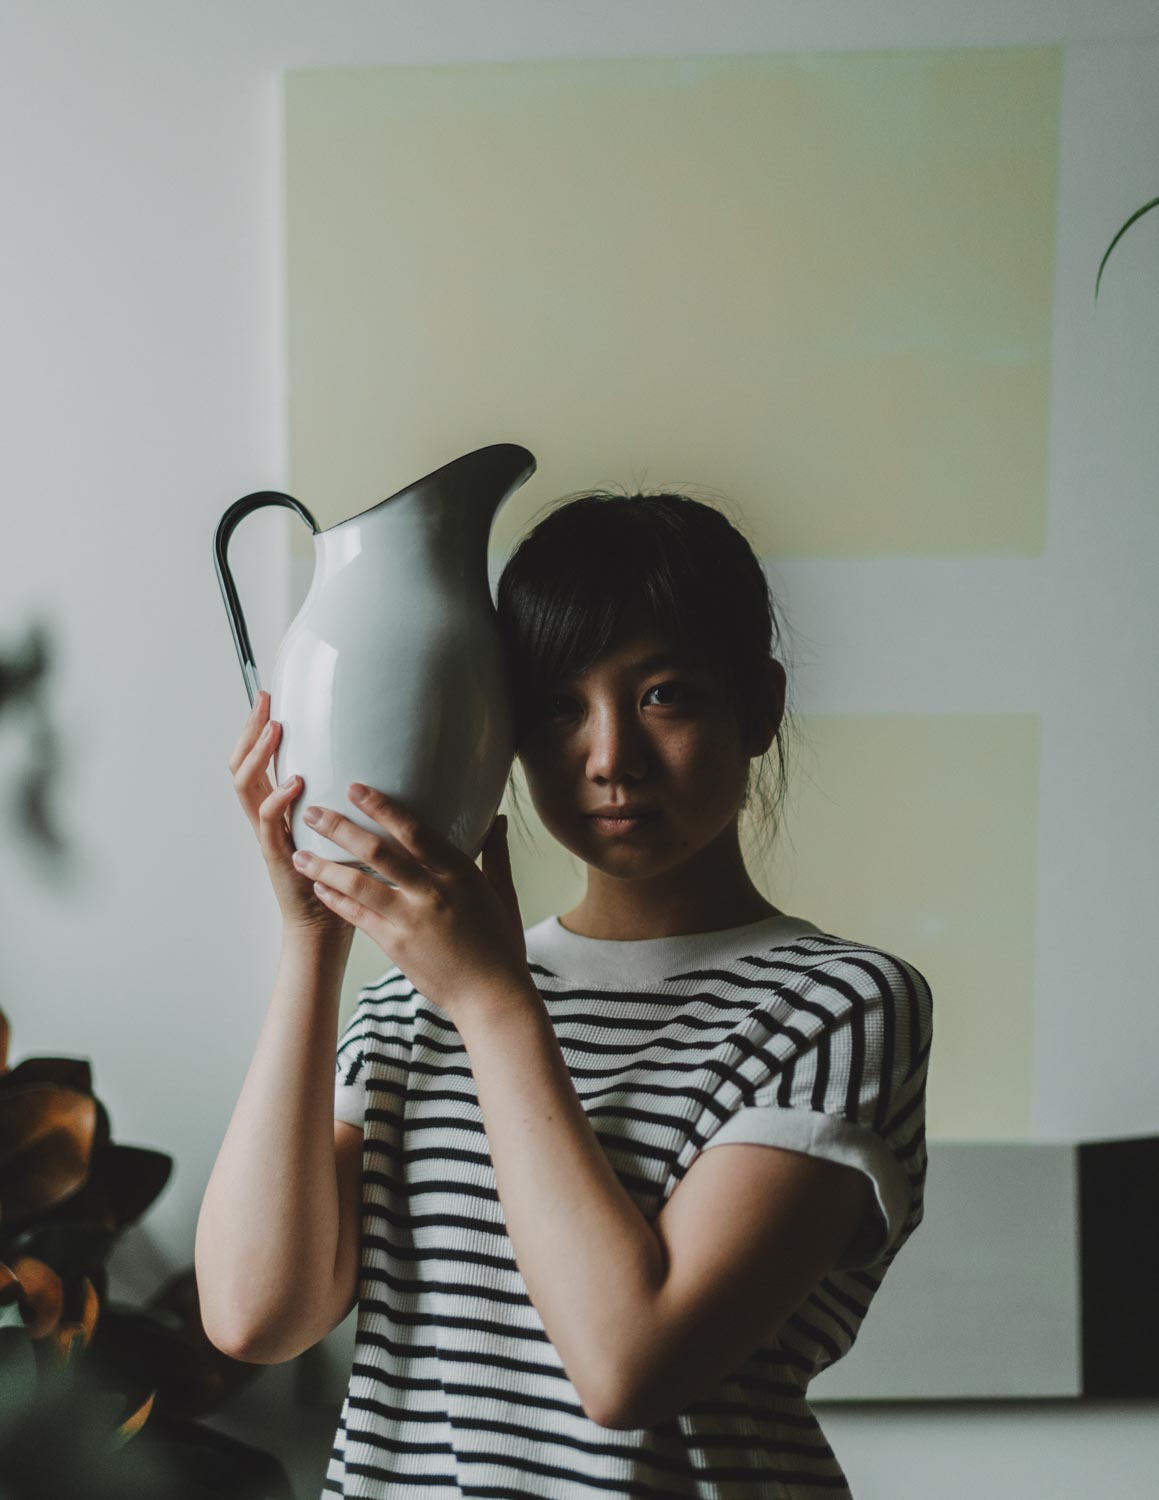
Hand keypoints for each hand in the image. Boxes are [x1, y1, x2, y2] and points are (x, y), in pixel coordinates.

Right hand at [227, 690, 351, 944]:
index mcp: (276, 809)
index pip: (257, 760)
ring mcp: (267, 836)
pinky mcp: (277, 856)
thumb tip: (369, 760)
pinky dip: (277, 799)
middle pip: (242, 765)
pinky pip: (268, 823)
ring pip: (247, 788)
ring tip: (275, 731)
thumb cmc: (335, 876)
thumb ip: (338, 798)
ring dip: (259, 756)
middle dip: (251, 730)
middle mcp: (265, 819)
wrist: (322, 926)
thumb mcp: (335, 827)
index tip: (269, 697)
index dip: (257, 728)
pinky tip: (293, 783)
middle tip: (264, 702)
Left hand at [287, 783, 529, 1017]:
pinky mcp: (396, 946)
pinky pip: (358, 917)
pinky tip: (319, 888)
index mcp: (459, 873)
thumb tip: (500, 819)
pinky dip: (336, 900)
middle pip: (377, 851)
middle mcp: (432, 892)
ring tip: (299, 853)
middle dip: (339, 828)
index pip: (414, 830)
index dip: (382, 807)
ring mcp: (411, 920)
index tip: (356, 788)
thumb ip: (496, 853)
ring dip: (324, 866)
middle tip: (312, 811)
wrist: (491, 997)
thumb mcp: (503, 893)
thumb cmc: (501, 944)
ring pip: (358, 884)